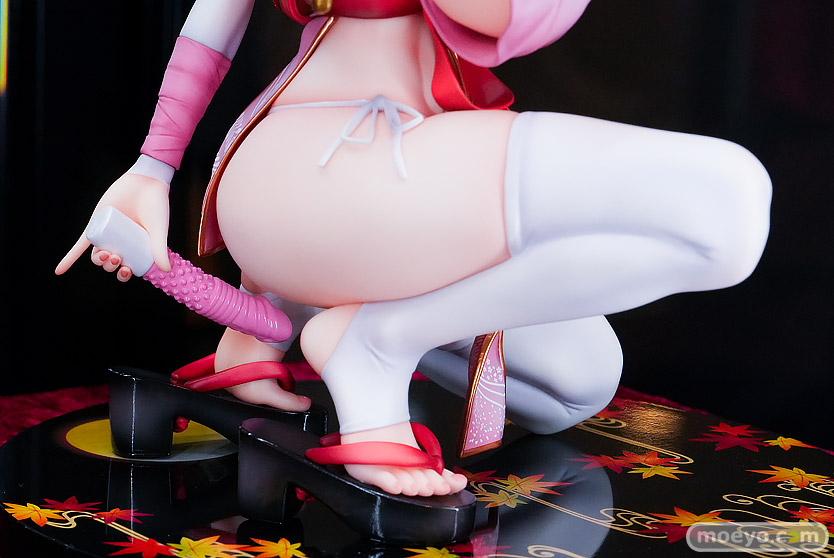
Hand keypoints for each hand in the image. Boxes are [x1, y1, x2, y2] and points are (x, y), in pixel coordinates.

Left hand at [55, 173, 171, 278]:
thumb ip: (160, 248)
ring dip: (97, 261)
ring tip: (104, 256)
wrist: (144, 182)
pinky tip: (60, 270)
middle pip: (111, 261)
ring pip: (97, 253)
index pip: (127, 266)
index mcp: (136, 246)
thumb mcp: (158, 230)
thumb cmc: (156, 206)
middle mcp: (120, 241)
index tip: (126, 271)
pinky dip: (71, 257)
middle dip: (110, 266)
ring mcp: (107, 232)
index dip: (124, 273)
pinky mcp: (95, 223)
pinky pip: (82, 242)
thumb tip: (166, 271)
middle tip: (115, 258)